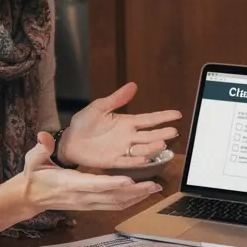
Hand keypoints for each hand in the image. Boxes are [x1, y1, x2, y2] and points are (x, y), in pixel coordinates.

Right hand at [19, 132, 162, 216]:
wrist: (31, 197)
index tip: (128, 180)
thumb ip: (41, 148)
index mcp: (69, 183)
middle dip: (134, 192)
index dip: (111, 184)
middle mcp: (82, 196)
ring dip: (136, 197)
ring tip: (155, 188)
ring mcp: (87, 203)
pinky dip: (130, 202)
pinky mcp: (91, 205)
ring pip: (116, 203)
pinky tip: (143, 196)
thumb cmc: (35, 176)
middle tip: (153, 184)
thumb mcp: (34, 160)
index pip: (93, 184)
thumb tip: (42, 135)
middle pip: (111, 197)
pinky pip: (113, 206)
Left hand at [59, 82, 180, 169]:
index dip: (163, 117)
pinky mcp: (113, 161)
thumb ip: (117, 98)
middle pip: (150, 135)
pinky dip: (136, 160)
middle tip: (174, 132)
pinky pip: (127, 161)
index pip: (149, 119)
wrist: (69, 141)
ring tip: (162, 143)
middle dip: (162, 133)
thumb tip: (133, 85)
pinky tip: (145, 158)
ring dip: (152, 147)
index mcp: (126, 122)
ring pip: (142, 149)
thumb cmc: (83, 123)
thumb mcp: (99, 107)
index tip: (177, 114)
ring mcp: (122, 149)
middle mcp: (128, 137)